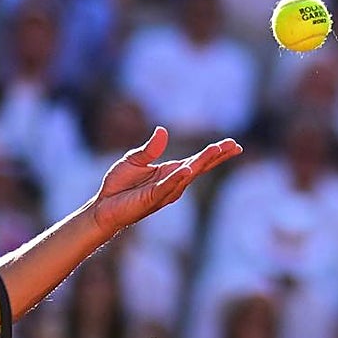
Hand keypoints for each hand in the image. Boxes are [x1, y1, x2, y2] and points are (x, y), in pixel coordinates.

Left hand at [90, 127, 242, 237]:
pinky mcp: (151, 198)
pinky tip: (188, 169)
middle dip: (216, 157)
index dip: (215, 153)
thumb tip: (163, 131)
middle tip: (235, 146)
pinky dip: (177, 178)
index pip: (197, 161)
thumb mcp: (134, 160)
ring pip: (187, 176)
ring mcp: (164, 192)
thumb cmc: (119, 185)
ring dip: (202, 163)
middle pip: (199, 168)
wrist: (103, 205)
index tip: (233, 145)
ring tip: (217, 150)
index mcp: (170, 172)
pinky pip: (166, 187)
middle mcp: (172, 183)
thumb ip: (150, 149)